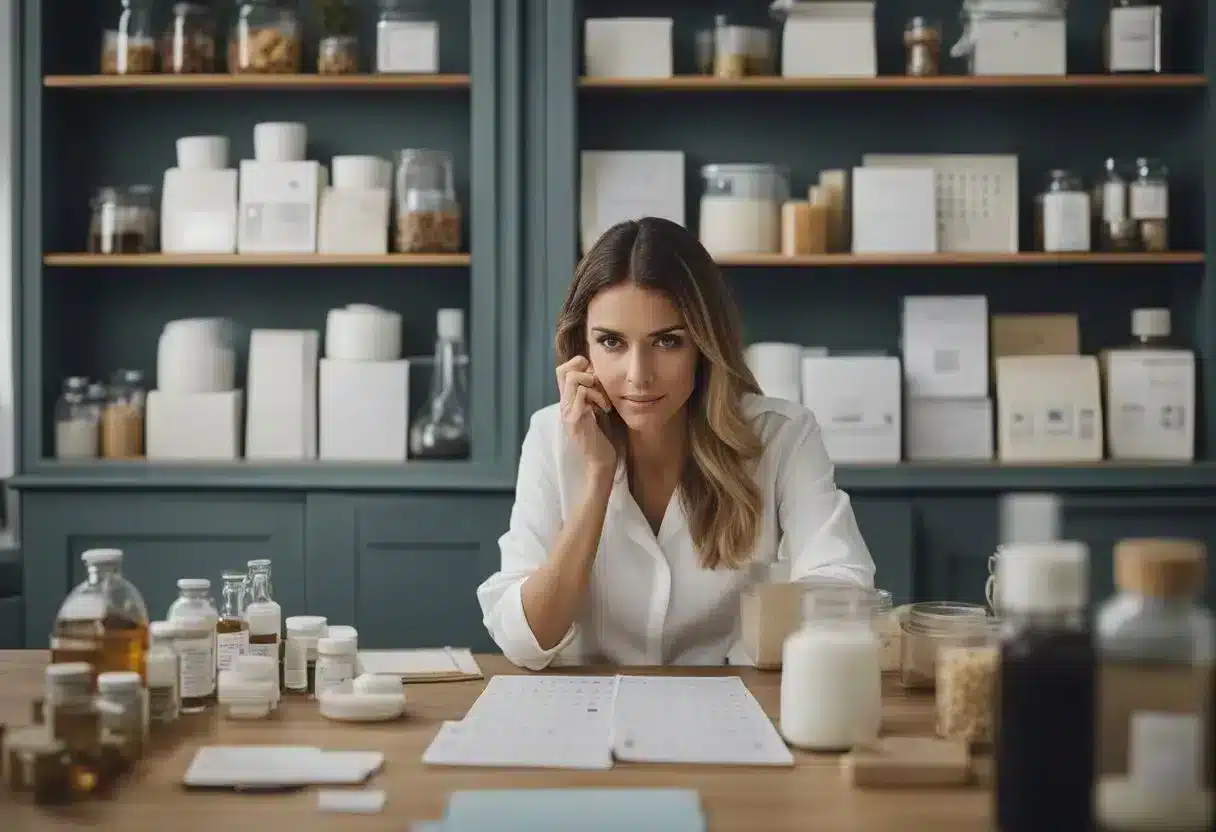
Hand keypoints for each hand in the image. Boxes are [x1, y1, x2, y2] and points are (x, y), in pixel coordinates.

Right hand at [556, 356, 616, 474]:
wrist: (600, 461)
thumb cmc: (602, 435)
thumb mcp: (596, 408)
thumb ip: (592, 393)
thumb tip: (597, 373)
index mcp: (568, 401)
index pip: (562, 370)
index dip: (578, 364)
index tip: (596, 377)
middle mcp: (564, 404)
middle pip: (563, 370)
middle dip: (586, 371)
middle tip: (599, 388)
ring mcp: (567, 412)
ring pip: (573, 378)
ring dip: (594, 384)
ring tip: (604, 401)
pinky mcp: (575, 419)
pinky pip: (582, 393)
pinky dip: (597, 396)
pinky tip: (605, 409)